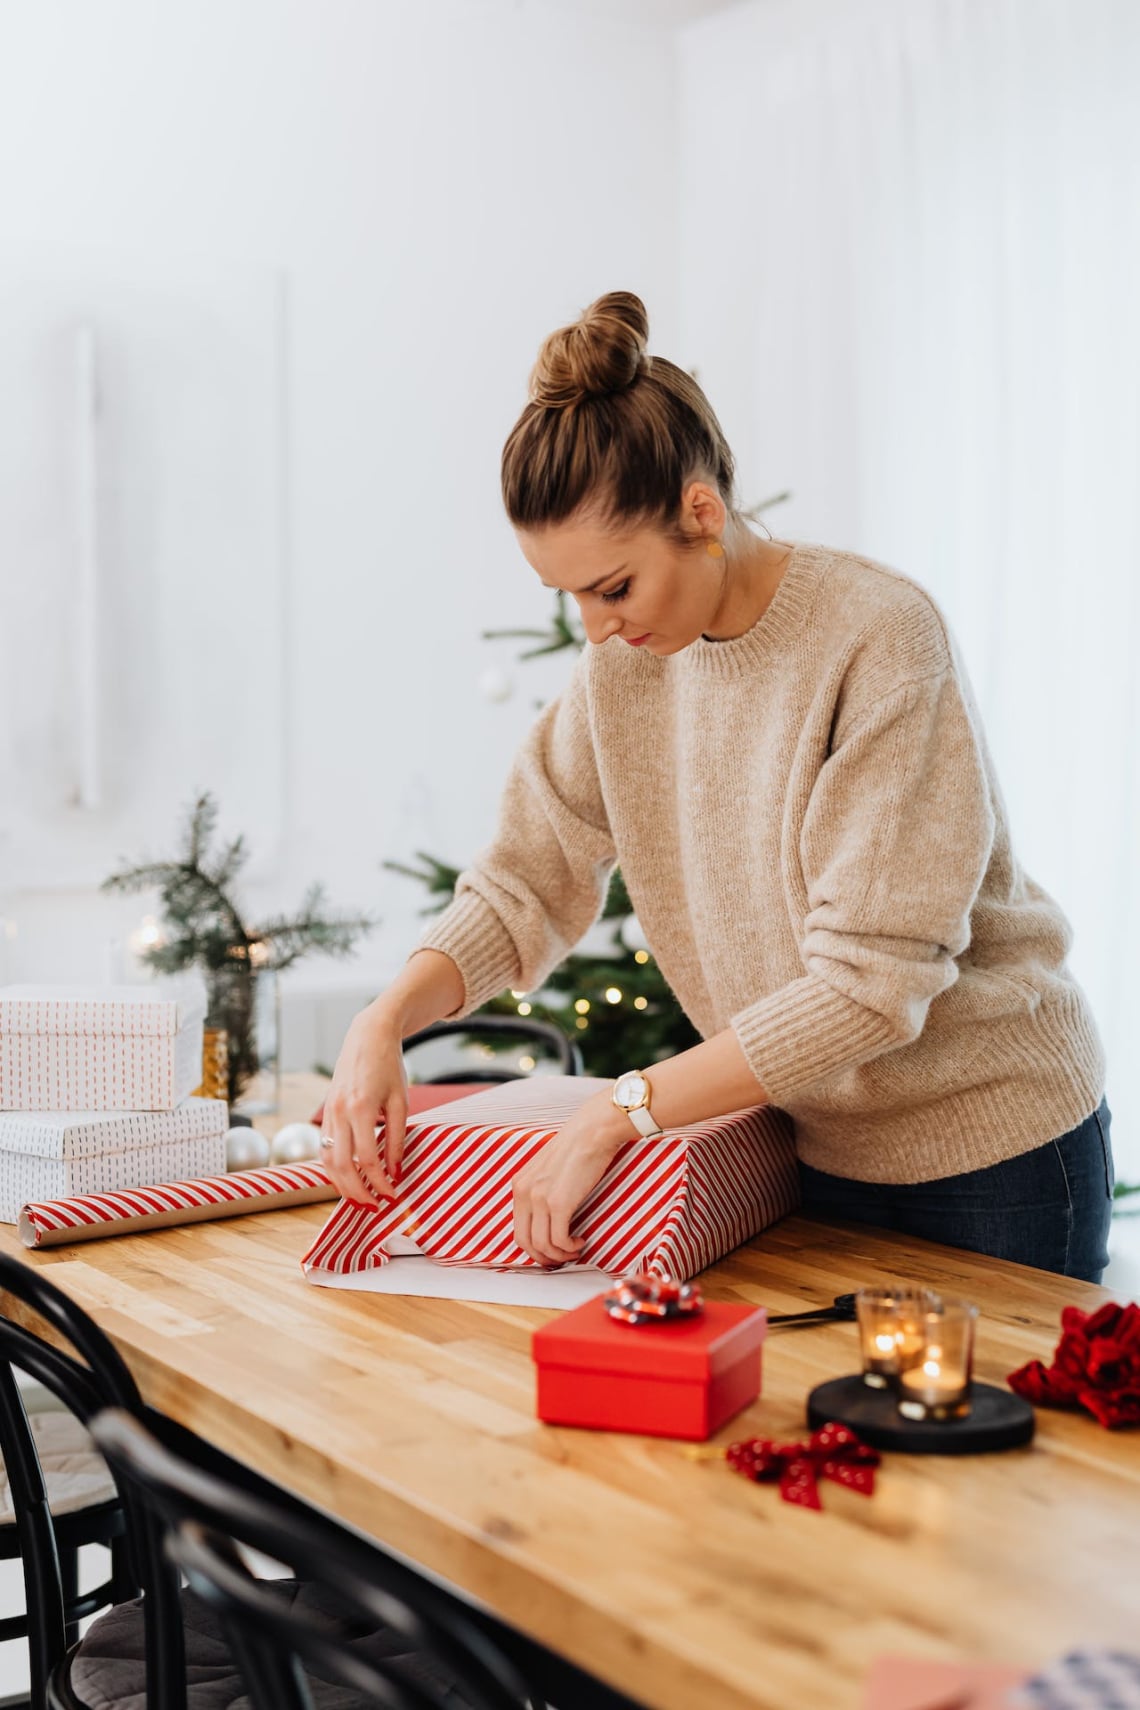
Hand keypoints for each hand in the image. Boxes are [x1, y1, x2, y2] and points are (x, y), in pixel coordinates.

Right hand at [320, 1001, 407, 1204]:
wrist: (367, 1037)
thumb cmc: (389, 1066)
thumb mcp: (401, 1102)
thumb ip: (397, 1139)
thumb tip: (395, 1173)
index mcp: (361, 1108)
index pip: (368, 1159)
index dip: (380, 1182)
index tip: (393, 1195)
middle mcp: (339, 1112)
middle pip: (342, 1166)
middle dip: (357, 1192)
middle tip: (374, 1207)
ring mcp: (328, 1112)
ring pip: (327, 1160)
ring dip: (341, 1185)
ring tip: (359, 1200)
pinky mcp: (324, 1112)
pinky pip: (323, 1148)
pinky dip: (333, 1168)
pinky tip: (347, 1179)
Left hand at [512, 1093, 626, 1265]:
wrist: (593, 1131)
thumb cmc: (578, 1146)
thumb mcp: (548, 1169)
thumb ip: (543, 1190)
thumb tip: (550, 1216)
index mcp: (520, 1184)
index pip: (518, 1228)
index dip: (534, 1247)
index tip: (549, 1251)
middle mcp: (524, 1192)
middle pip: (525, 1242)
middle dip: (543, 1257)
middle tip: (560, 1259)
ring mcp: (540, 1198)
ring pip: (542, 1245)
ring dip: (560, 1255)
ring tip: (574, 1249)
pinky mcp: (558, 1203)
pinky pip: (558, 1240)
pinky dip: (569, 1247)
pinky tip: (580, 1240)